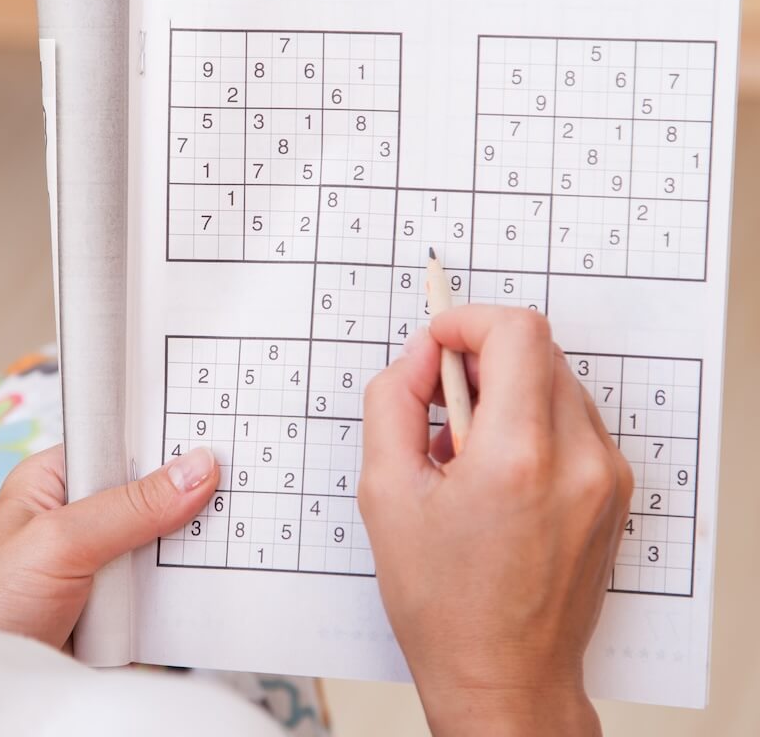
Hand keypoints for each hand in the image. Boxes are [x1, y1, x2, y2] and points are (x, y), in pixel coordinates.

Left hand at [0, 444, 217, 647]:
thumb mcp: (60, 541)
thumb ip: (128, 507)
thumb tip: (194, 469)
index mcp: (56, 480)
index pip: (121, 444)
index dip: (165, 443)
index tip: (216, 439)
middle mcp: (80, 515)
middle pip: (150, 494)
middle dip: (186, 498)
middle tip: (237, 490)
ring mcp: (100, 561)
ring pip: (162, 542)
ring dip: (188, 549)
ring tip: (238, 535)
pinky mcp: (116, 605)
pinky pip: (162, 588)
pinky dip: (182, 591)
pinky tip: (214, 582)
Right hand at [359, 306, 631, 735]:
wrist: (504, 678)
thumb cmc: (444, 604)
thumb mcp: (386, 494)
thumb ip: (393, 403)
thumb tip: (418, 357)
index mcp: (518, 457)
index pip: (516, 333)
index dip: (466, 321)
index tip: (436, 342)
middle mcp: (579, 460)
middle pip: (538, 351)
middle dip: (480, 358)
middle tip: (438, 403)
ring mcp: (607, 477)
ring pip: (556, 383)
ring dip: (505, 391)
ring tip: (462, 451)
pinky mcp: (614, 492)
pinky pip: (573, 421)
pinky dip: (530, 422)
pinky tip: (493, 472)